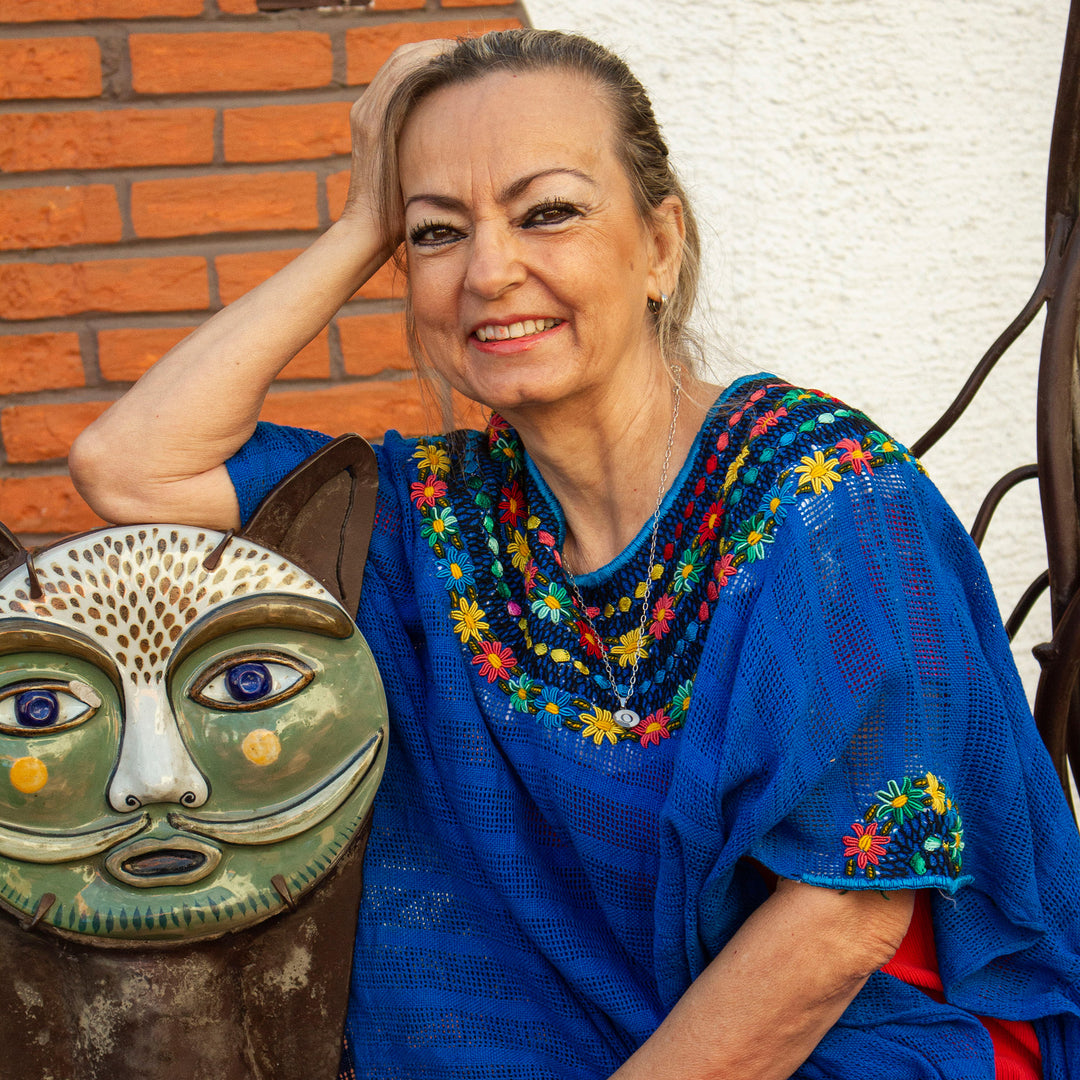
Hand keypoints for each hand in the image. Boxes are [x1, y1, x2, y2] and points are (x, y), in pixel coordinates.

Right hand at [341, 39, 454, 252]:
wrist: (370, 233)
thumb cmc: (400, 211)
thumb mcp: (420, 168)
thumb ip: (432, 147)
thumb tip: (467, 138)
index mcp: (378, 117)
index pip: (407, 69)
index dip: (436, 57)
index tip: (468, 61)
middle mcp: (368, 109)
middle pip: (405, 58)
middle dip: (438, 49)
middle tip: (471, 51)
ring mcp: (366, 114)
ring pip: (401, 61)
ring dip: (434, 51)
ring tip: (464, 53)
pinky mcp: (370, 123)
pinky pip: (396, 79)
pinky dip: (422, 65)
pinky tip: (449, 64)